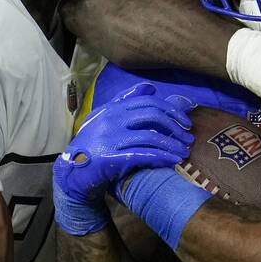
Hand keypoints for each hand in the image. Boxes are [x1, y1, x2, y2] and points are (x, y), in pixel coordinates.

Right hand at [53, 82, 193, 234]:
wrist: (71, 173)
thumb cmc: (93, 146)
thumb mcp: (105, 119)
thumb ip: (125, 102)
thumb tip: (150, 88)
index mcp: (112, 108)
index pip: (148, 102)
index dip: (171, 110)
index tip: (185, 121)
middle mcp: (110, 120)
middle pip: (152, 115)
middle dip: (175, 126)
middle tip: (189, 138)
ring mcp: (109, 138)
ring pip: (150, 137)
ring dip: (171, 145)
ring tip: (184, 153)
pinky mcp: (109, 158)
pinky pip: (142, 155)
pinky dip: (161, 158)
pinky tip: (172, 162)